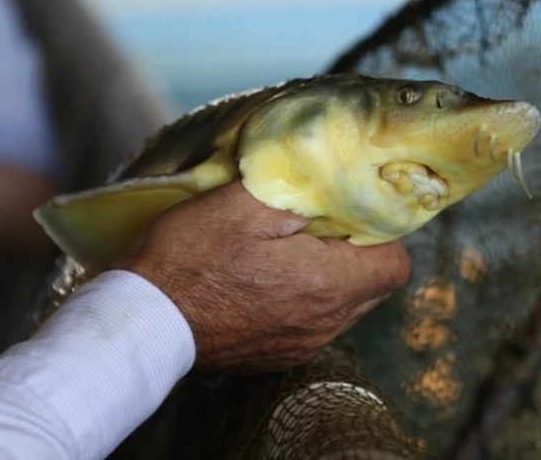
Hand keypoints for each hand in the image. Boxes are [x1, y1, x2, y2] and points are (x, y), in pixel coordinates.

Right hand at [112, 181, 411, 371]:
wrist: (143, 322)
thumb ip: (302, 191)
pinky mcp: (279, 357)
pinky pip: (315, 324)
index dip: (383, 234)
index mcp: (327, 285)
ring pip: (346, 307)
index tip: (353, 214)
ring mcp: (302, 346)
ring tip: (289, 251)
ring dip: (331, 277)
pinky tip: (268, 279)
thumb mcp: (245, 204)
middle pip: (375, 287)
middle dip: (359, 253)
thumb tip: (338, 183)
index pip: (396, 265)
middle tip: (319, 227)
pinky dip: (306, 300)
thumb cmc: (190, 256)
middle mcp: (325, 324)